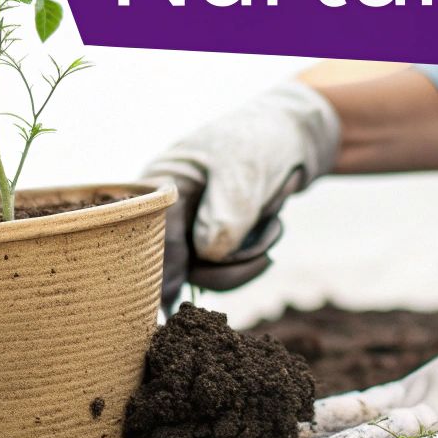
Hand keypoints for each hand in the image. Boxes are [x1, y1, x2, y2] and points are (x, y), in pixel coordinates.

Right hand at [141, 80, 339, 309]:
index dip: (163, 275)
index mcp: (156, 187)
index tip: (179, 302)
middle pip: (173, 270)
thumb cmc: (260, 140)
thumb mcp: (244, 166)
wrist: (292, 136)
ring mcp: (187, 229)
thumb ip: (226, 207)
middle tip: (265, 255)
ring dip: (244, 260)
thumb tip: (208, 252)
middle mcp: (163, 213)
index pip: (146, 243)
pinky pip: (221, 271)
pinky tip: (269, 230)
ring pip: (203, 275)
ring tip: (273, 225)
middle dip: (223, 268)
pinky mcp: (208, 242)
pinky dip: (249, 258)